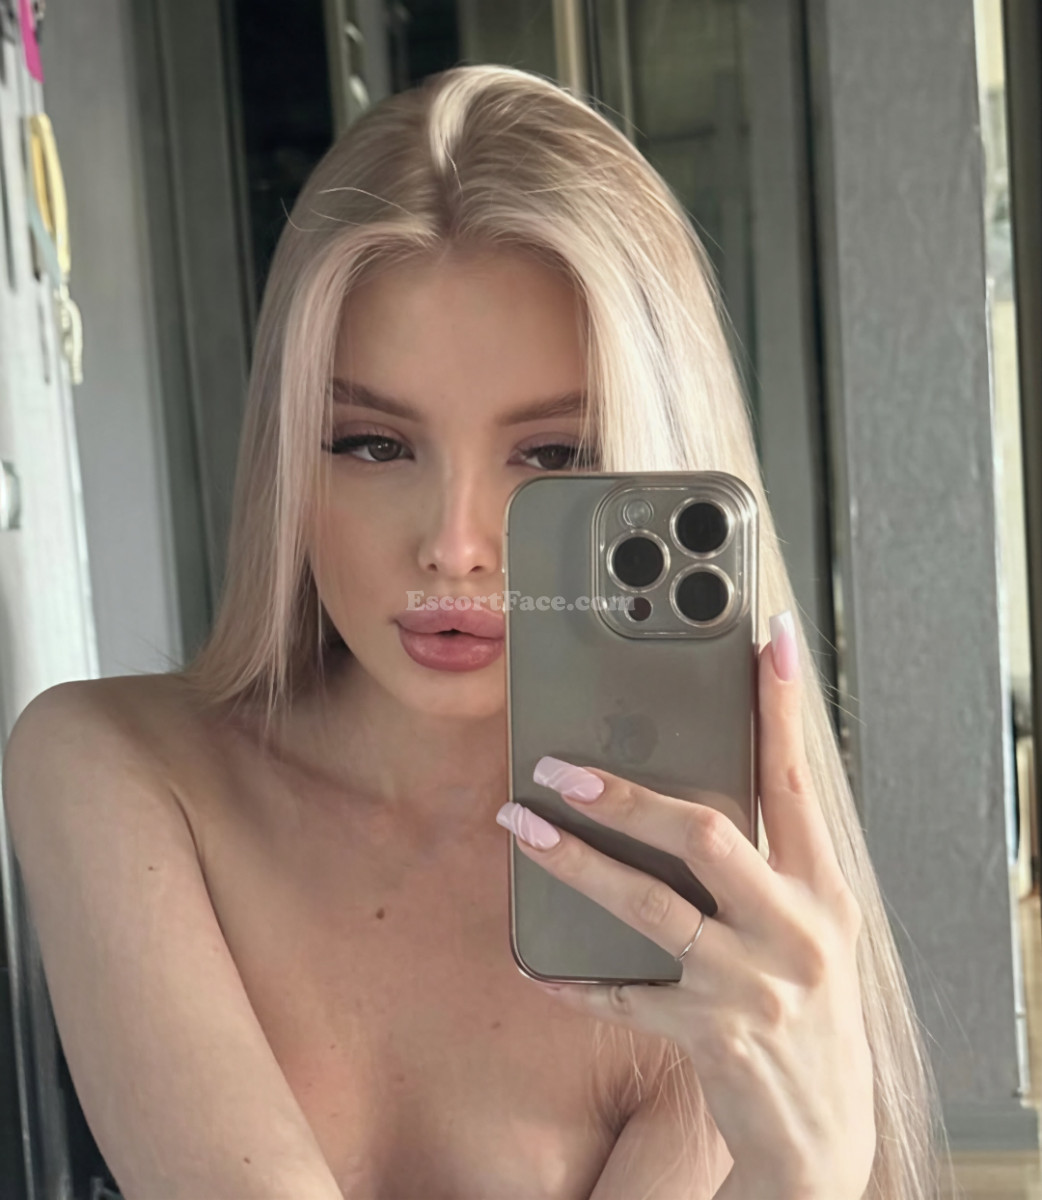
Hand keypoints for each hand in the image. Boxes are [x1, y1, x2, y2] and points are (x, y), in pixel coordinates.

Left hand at [495, 611, 875, 1199]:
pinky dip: (572, 975)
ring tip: (519, 826)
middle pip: (705, 834)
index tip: (765, 640)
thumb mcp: (810, 928)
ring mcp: (750, 984)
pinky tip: (532, 960)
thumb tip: (683, 792)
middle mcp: (793, 930)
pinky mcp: (709, 1035)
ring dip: (574, 863)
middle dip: (627, 796)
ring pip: (648, 906)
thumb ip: (767, 865)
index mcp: (824, 891)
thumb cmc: (808, 1008)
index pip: (795, 780)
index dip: (780, 707)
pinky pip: (622, 993)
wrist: (825, 1131)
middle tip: (558, 766)